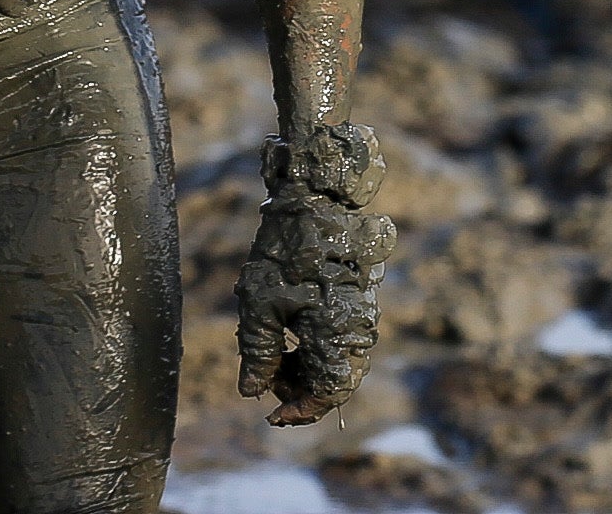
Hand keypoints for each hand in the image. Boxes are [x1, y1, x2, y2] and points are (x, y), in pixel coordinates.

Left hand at [238, 124, 398, 426]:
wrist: (318, 196)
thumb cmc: (286, 249)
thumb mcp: (260, 306)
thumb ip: (258, 354)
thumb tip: (252, 391)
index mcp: (337, 336)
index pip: (329, 395)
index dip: (301, 411)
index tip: (272, 415)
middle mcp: (357, 329)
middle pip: (334, 382)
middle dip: (298, 389)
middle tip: (264, 380)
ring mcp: (359, 312)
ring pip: (335, 360)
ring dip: (304, 367)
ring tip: (270, 353)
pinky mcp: (355, 297)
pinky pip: (337, 337)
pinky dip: (312, 346)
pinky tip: (286, 331)